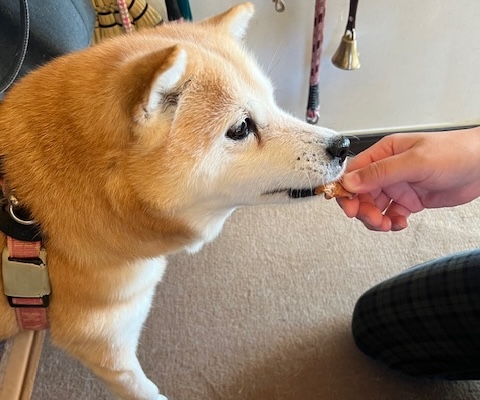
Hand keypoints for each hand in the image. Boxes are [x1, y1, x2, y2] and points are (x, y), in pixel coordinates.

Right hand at [337, 127, 479, 230]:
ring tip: (386, 224)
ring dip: (375, 219)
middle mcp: (387, 170)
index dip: (347, 191)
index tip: (349, 207)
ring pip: (373, 207)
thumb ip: (381, 172)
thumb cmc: (454, 152)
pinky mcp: (409, 200)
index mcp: (384, 153)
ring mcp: (398, 185)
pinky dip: (391, 222)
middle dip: (363, 210)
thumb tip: (350, 181)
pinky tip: (400, 223)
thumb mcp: (414, 161)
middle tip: (373, 219)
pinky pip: (390, 215)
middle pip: (361, 194)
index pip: (354, 173)